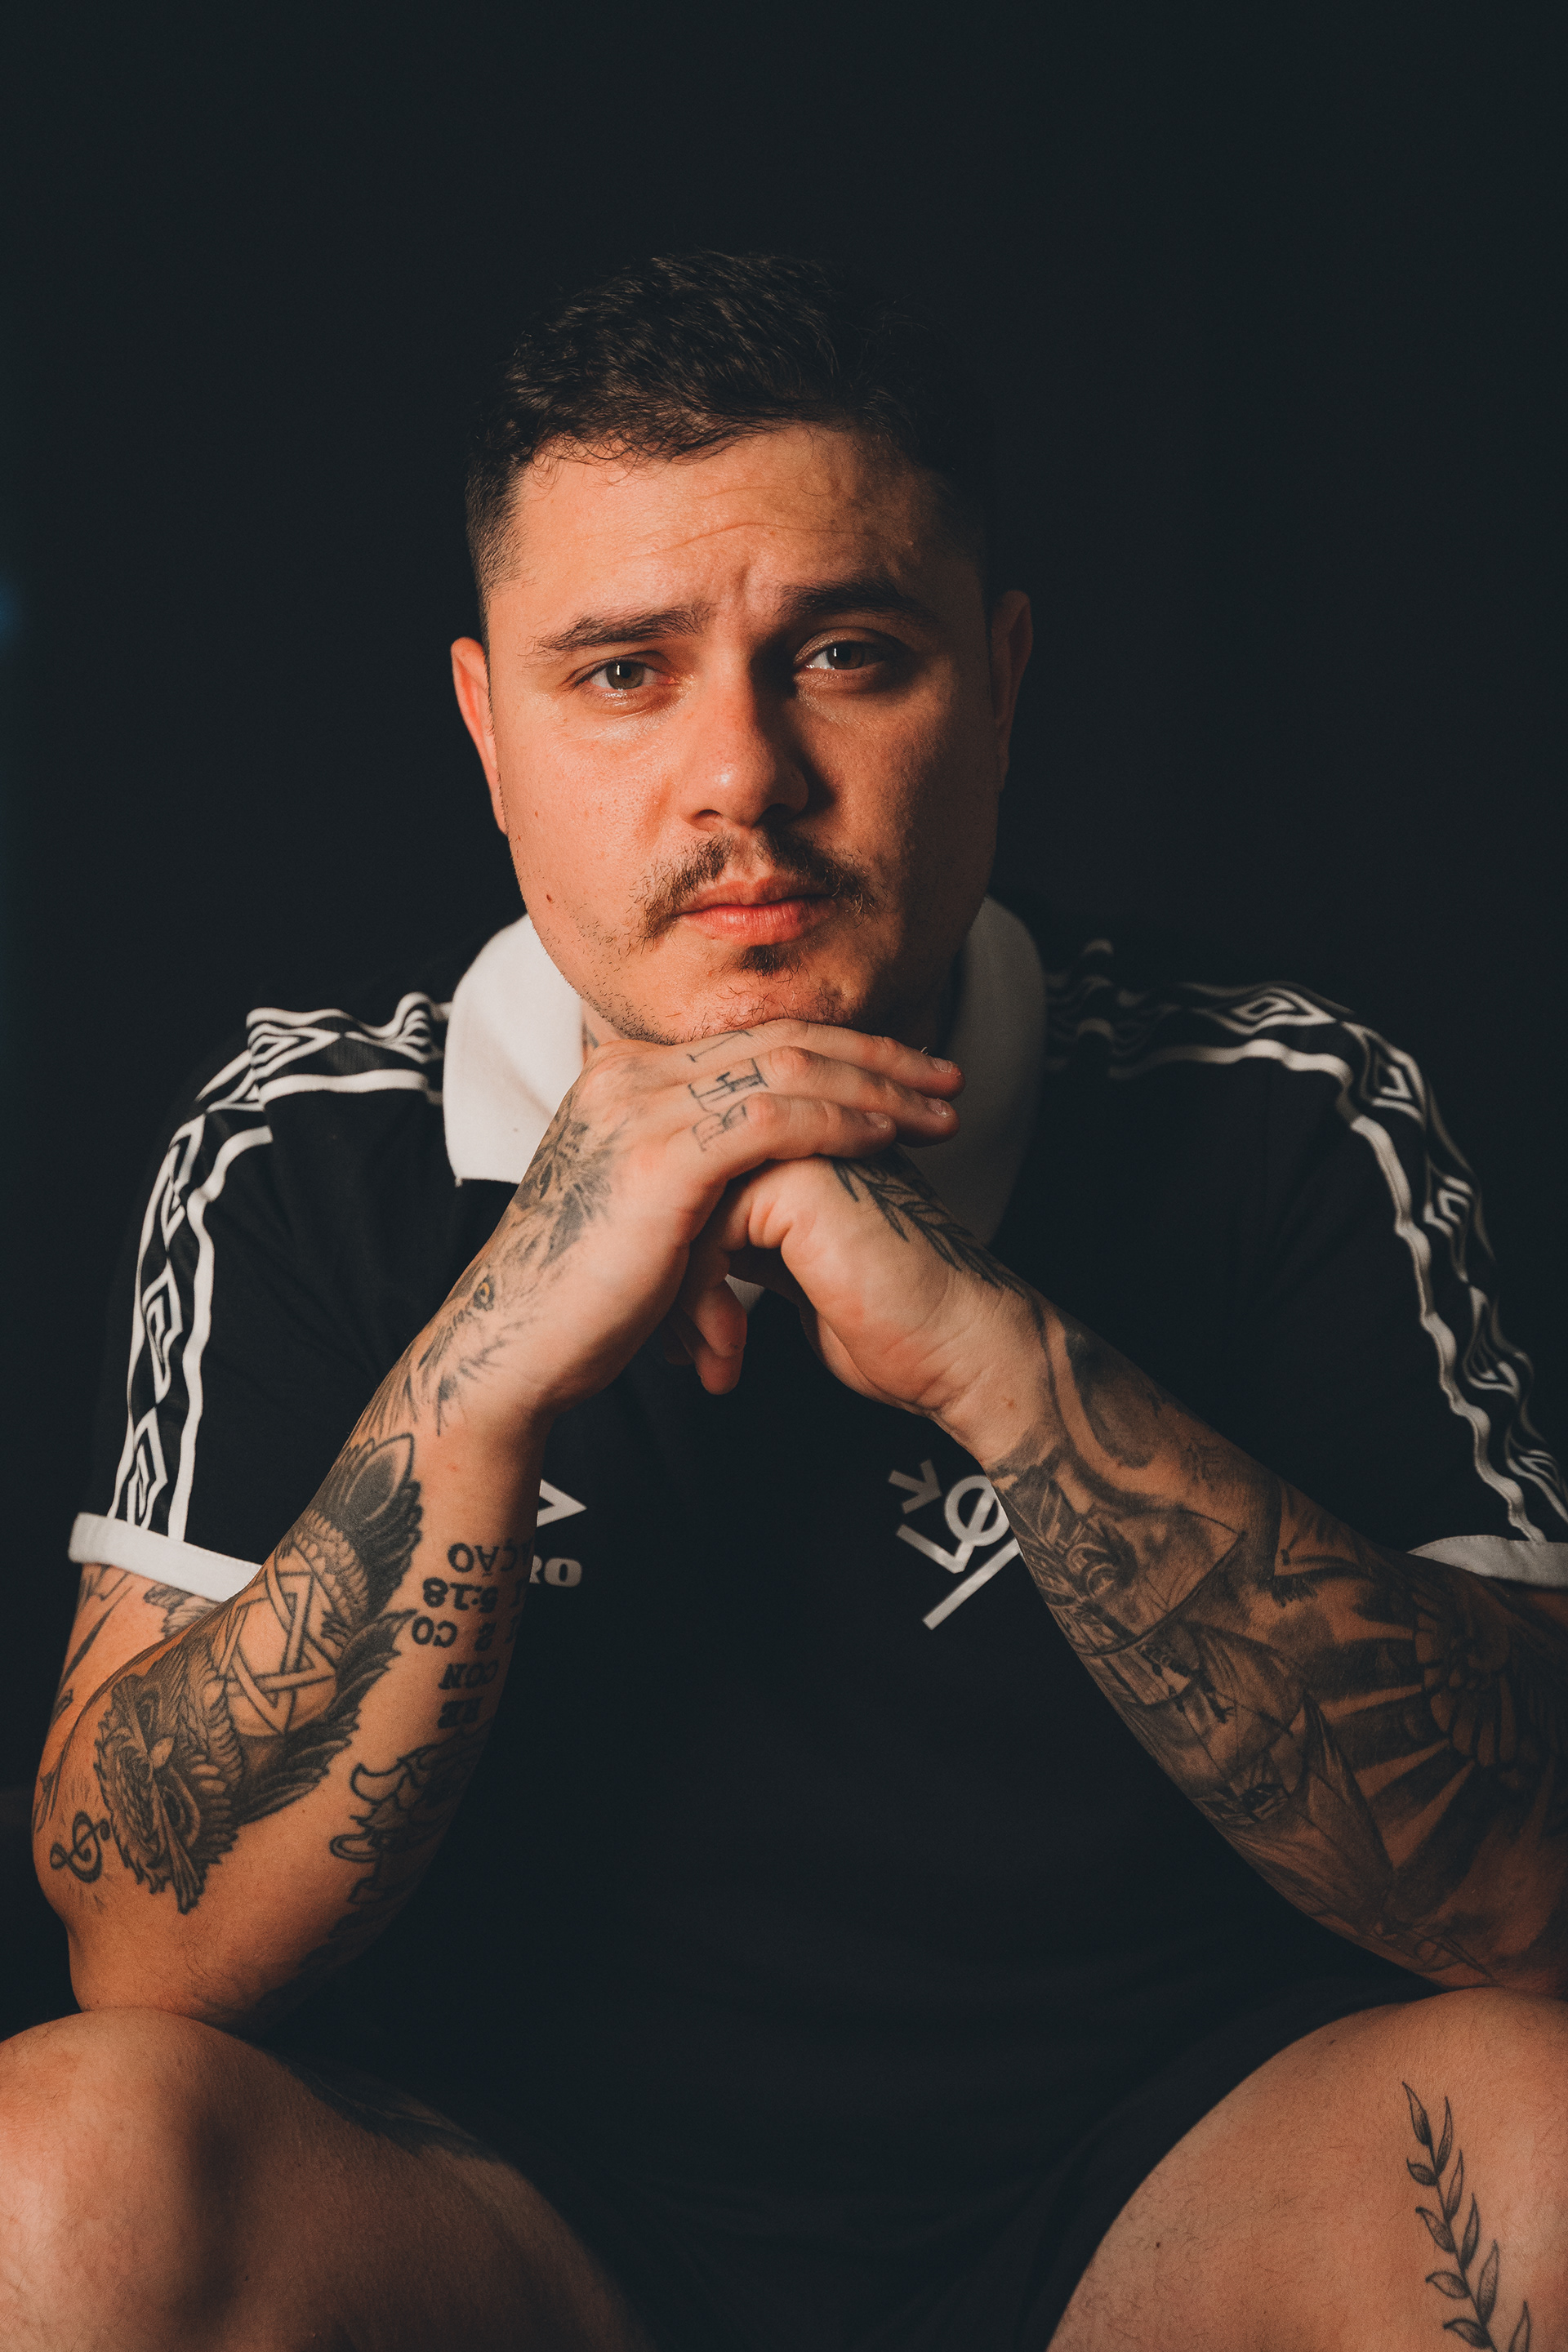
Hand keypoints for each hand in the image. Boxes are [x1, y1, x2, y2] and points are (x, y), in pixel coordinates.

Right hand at [400, 1024, 962, 1437]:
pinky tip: (887, 1137)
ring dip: (877, 1089)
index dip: (839, 1050)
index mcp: (621, 1078)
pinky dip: (839, 1123)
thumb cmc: (582, 1304)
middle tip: (948, 1078)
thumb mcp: (641, 1212)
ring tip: (942, 1112)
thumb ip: (692, 1172)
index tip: (907, 1075)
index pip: (752, 1040)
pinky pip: (772, 1120)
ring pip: (786, 1070)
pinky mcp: (658, 1159)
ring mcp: (638, 1110)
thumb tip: (759, 1175)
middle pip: (778, 1039)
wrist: (511, 1353)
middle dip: (876, 1057)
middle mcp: (626, 1075)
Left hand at [668, 1146, 1042, 1445]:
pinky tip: (729, 1352)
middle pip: (679, 1193)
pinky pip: (706, 1230)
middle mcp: (796, 1132)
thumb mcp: (791, 1273)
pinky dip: (703, 1302)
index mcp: (799, 1144)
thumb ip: (744, 1239)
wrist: (960, 1351)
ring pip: (683, 1210)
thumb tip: (674, 1246)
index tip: (681, 1338)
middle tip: (677, 1353)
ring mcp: (799, 1146)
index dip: (677, 1265)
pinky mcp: (799, 1180)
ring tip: (704, 1359)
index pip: (692, 1186)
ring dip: (681, 1298)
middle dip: (669, 1283)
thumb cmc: (891, 1328)